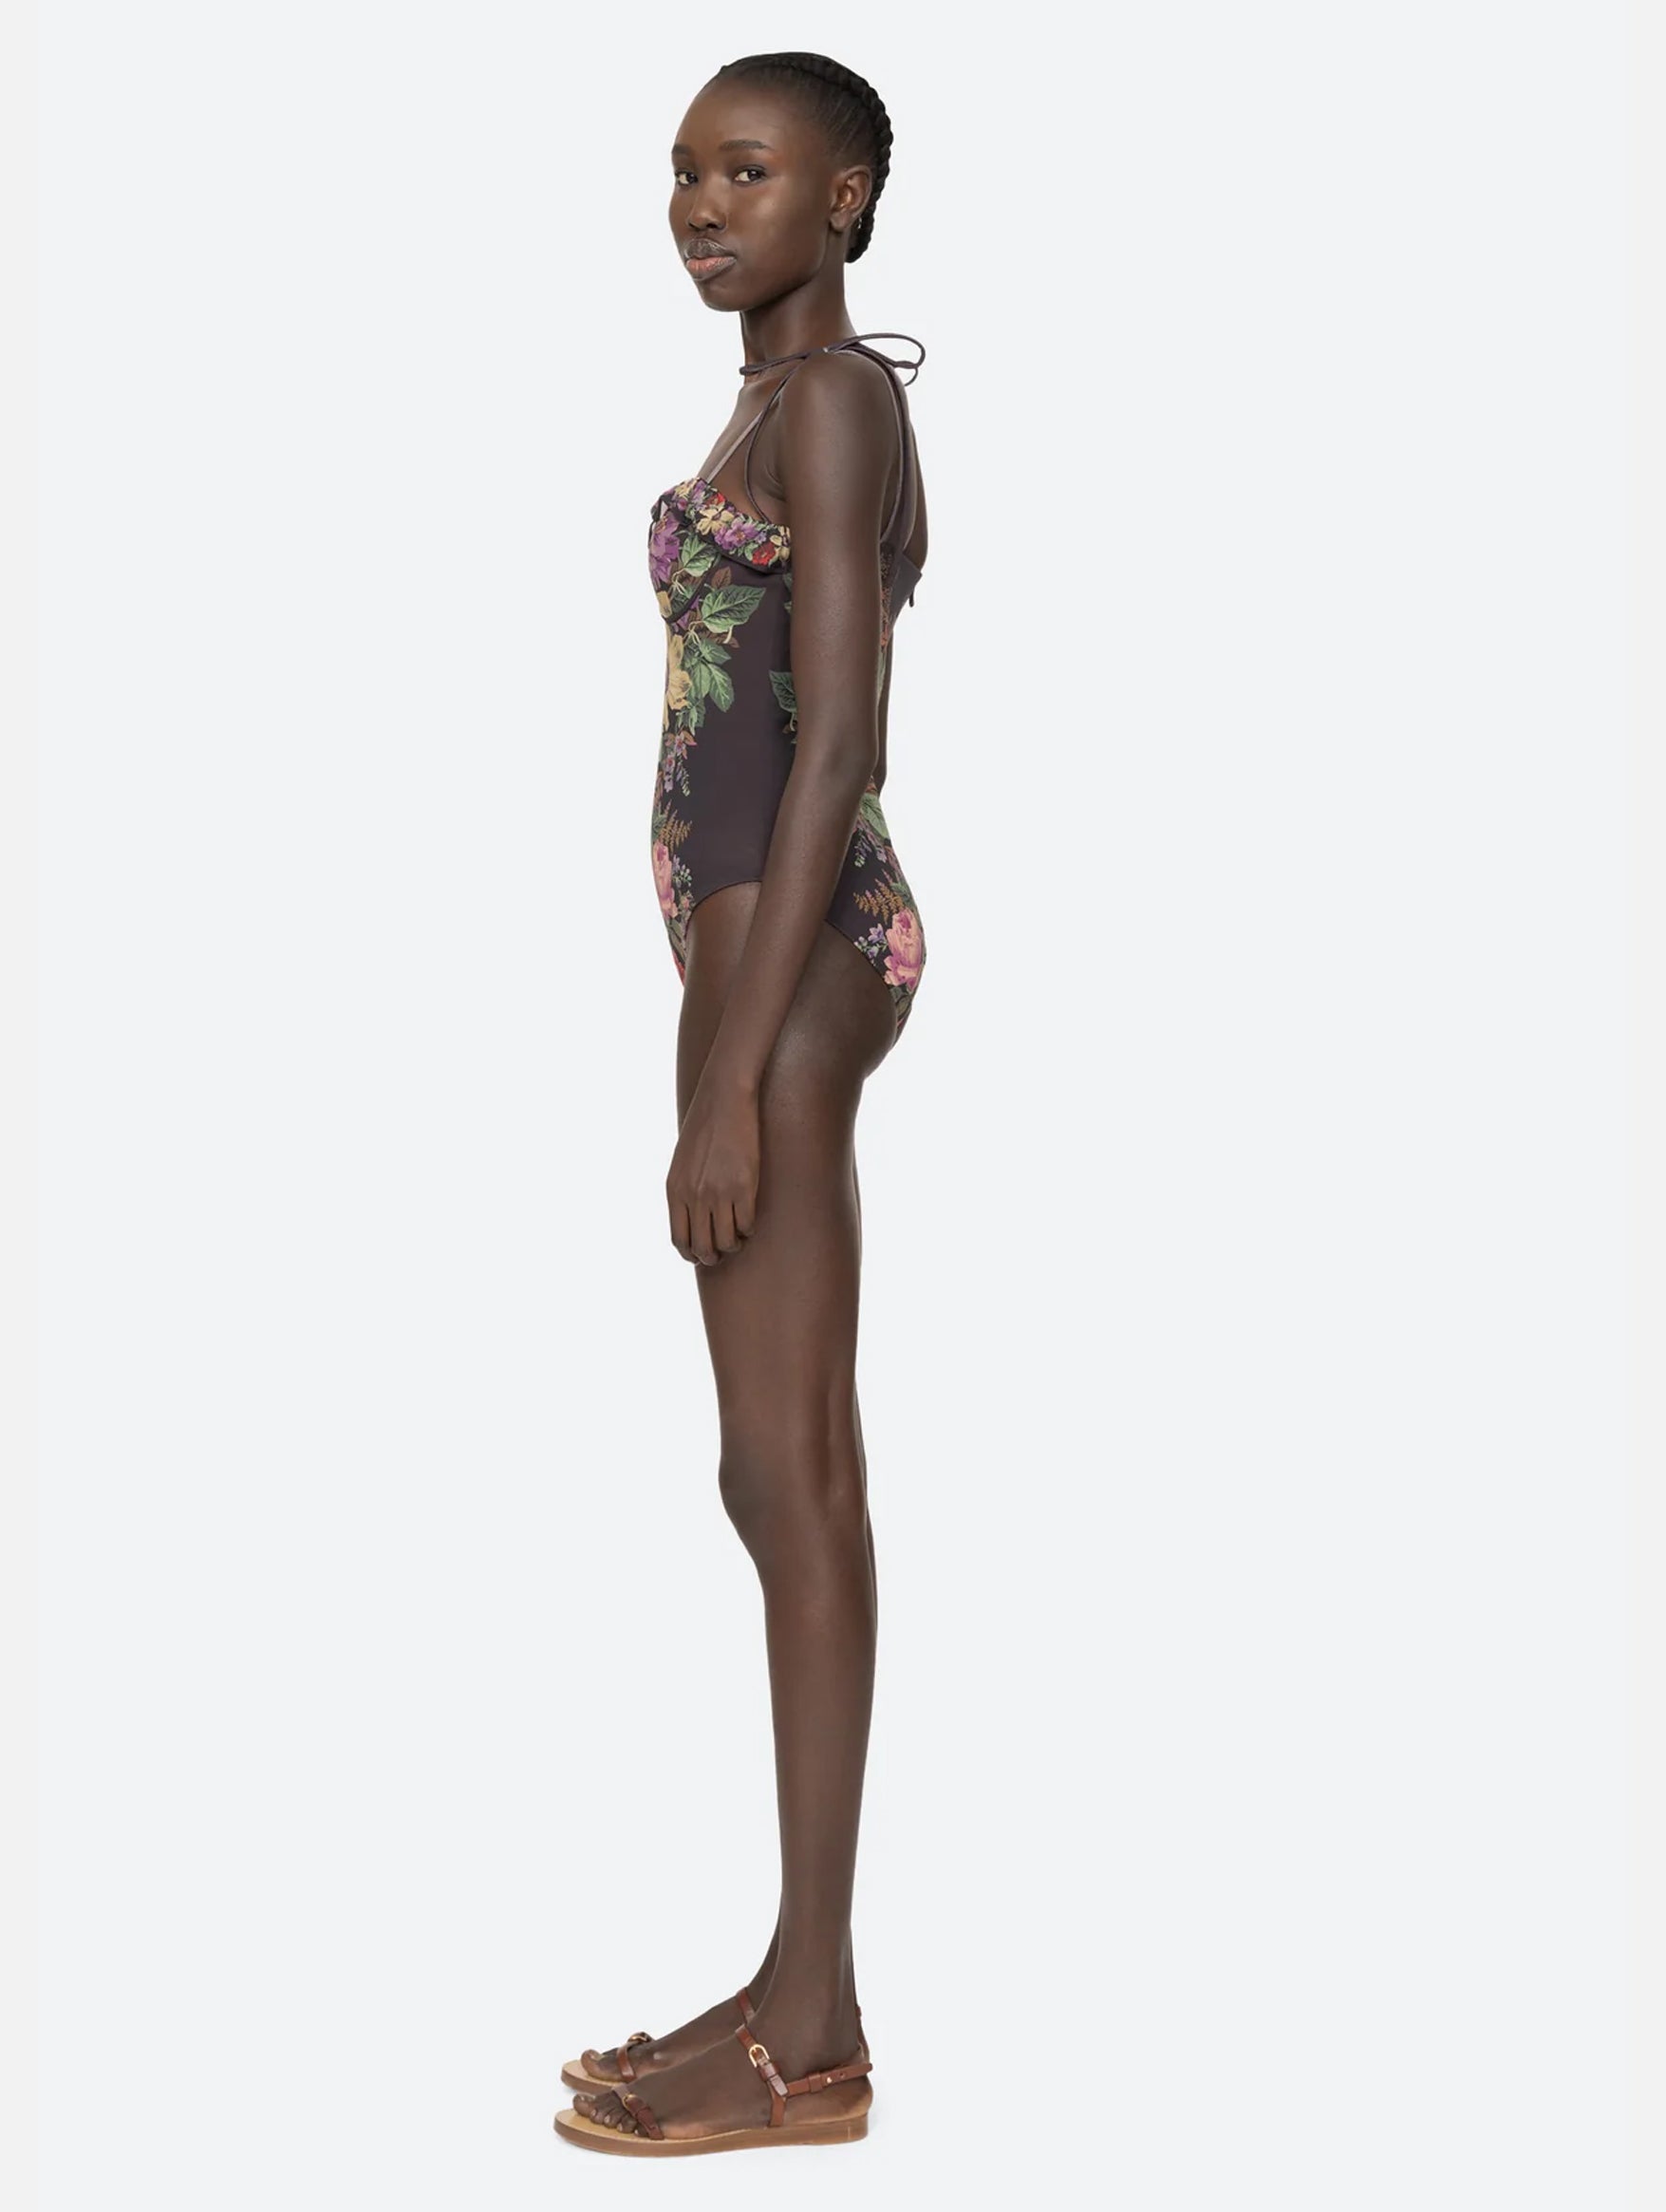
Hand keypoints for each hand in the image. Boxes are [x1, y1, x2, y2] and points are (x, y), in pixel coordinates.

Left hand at [665, 1072, 758, 1267]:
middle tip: (721, 1252)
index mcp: (675, 1191)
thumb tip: (692, 1220)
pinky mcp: (743, 1187)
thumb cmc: (704, 1128)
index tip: (700, 1256)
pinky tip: (749, 1219)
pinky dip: (748, 1229)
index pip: (679, 1239)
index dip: (691, 1254)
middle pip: (702, 1247)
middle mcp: (694, 1196)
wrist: (724, 1100)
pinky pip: (746, 1224)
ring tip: (738, 1235)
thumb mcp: (682, 1162)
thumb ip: (684, 1191)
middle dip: (712, 1257)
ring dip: (733, 1244)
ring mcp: (718, 1193)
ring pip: (726, 1241)